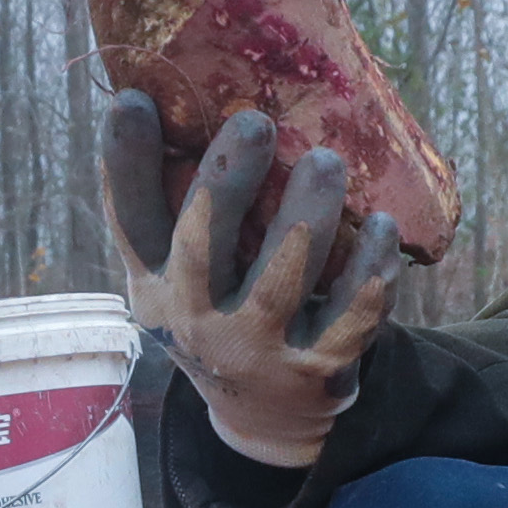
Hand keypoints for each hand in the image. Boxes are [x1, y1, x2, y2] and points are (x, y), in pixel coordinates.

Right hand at [105, 94, 408, 468]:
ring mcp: (258, 349)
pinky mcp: (318, 368)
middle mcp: (197, 320)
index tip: (132, 101)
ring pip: (284, 276)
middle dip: (227, 181)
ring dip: (309, 213)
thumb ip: (173, 207)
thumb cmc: (218, 312)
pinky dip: (370, 267)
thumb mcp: (174, 275)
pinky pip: (352, 312)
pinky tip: (381, 228)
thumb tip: (171, 92)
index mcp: (155, 285)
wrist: (267, 415)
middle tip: (254, 122)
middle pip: (202, 246)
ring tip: (326, 161)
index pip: (130, 221)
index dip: (126, 162)